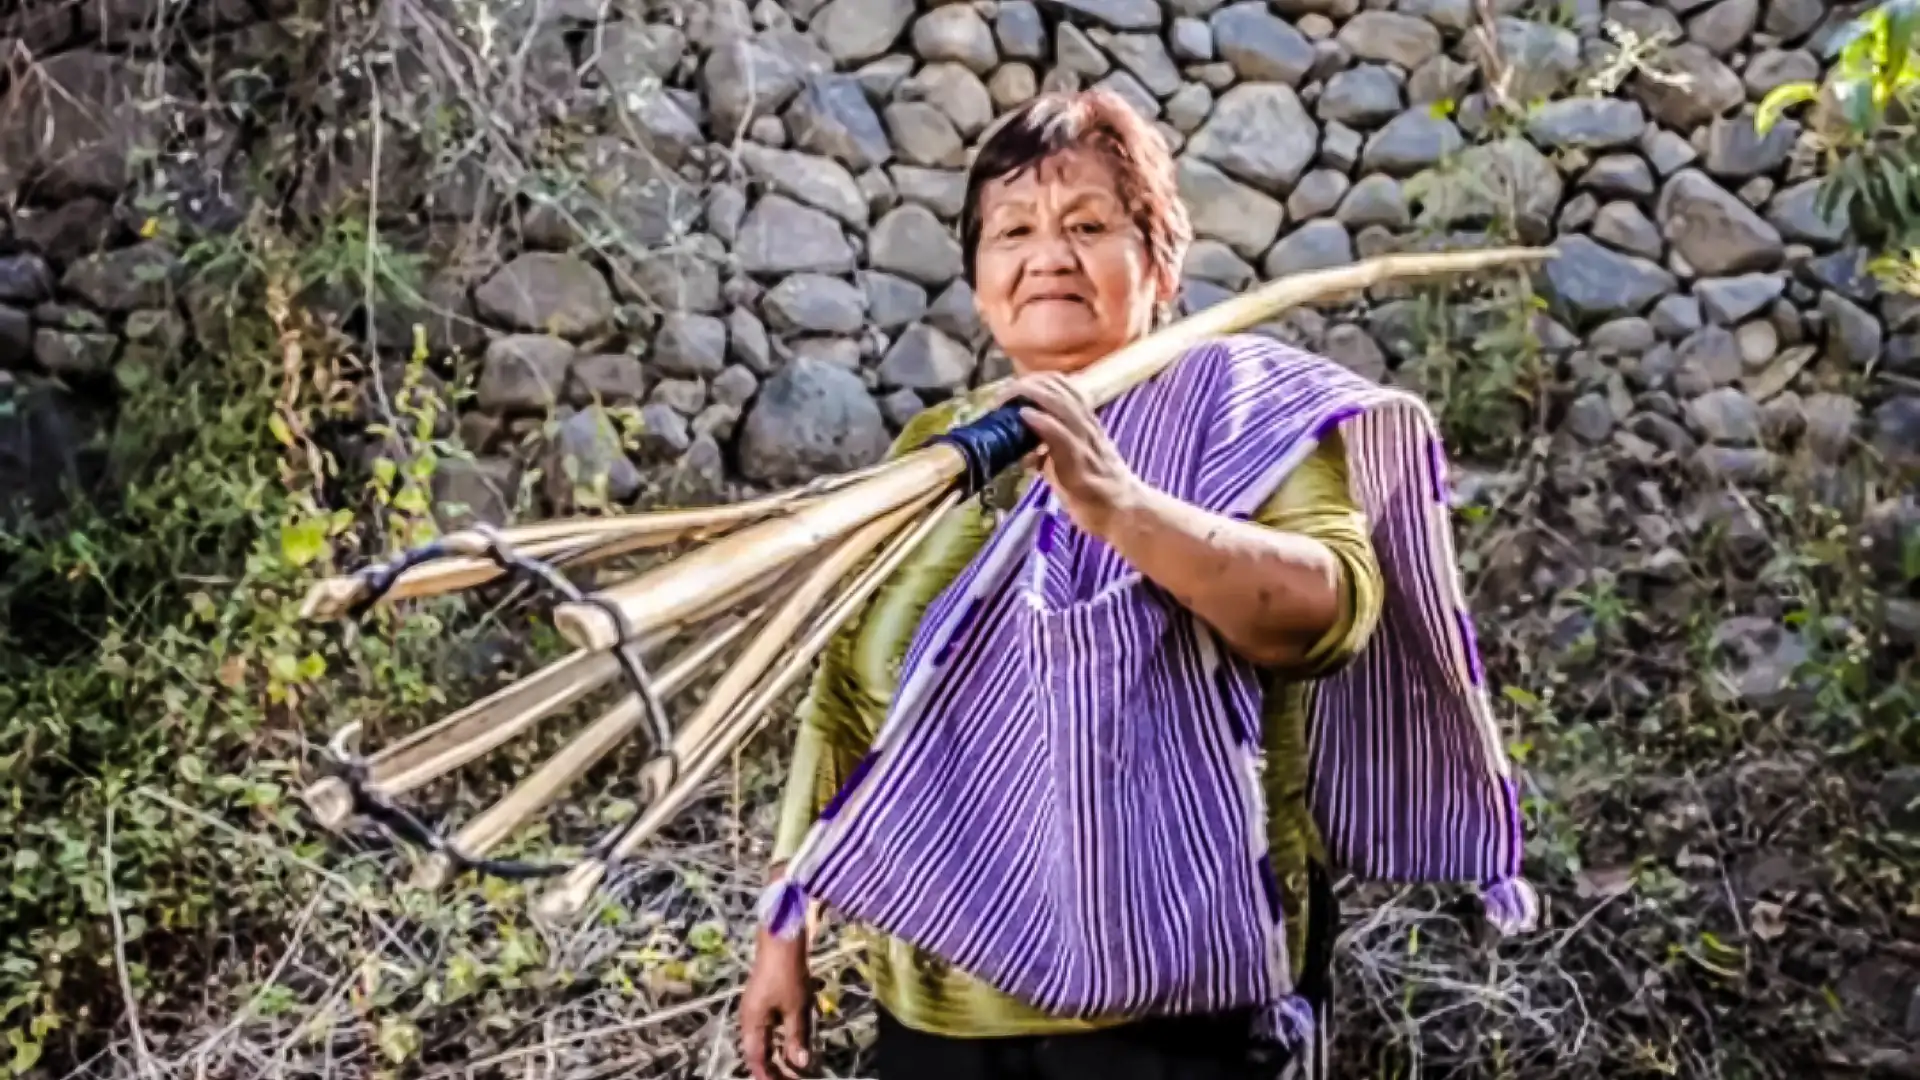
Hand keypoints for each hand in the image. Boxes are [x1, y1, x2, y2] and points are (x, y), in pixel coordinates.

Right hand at [740, 924, 812, 1079]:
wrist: (780, 941)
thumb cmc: (787, 975)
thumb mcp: (796, 1008)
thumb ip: (796, 1037)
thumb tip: (799, 1063)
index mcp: (752, 1024)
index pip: (756, 1060)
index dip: (769, 1076)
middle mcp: (749, 1019)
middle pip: (760, 1051)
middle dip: (777, 1067)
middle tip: (795, 1076)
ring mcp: (755, 1009)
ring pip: (766, 1039)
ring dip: (781, 1051)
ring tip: (797, 1062)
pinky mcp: (763, 999)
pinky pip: (771, 1026)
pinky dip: (782, 1035)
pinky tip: (797, 1036)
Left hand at [1004, 372, 1143, 539]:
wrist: (1125, 513)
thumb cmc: (1097, 491)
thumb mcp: (1070, 464)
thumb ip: (1050, 454)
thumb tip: (1025, 453)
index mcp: (1086, 424)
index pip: (1064, 386)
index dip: (1037, 379)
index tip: (1013, 386)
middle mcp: (1088, 427)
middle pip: (1059, 388)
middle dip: (1027, 384)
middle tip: (1001, 394)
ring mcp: (1086, 443)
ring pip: (1061, 404)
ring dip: (1030, 395)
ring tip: (1007, 398)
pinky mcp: (1081, 463)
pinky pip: (1061, 435)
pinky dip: (1042, 421)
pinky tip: (1025, 415)